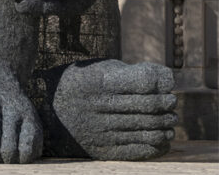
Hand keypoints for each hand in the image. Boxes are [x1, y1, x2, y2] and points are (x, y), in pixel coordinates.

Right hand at [51, 60, 176, 160]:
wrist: (48, 112)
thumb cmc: (81, 84)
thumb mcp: (97, 70)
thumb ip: (129, 73)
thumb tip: (165, 79)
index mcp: (97, 82)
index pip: (144, 83)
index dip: (161, 85)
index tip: (167, 86)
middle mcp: (98, 107)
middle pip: (148, 107)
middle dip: (166, 105)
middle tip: (171, 103)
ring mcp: (100, 131)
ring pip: (147, 130)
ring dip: (165, 126)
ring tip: (169, 122)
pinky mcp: (102, 150)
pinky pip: (139, 150)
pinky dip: (157, 145)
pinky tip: (162, 138)